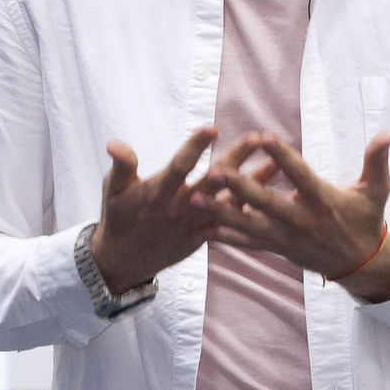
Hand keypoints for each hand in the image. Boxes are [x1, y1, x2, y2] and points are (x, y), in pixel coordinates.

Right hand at [91, 127, 258, 293]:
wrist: (124, 260)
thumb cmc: (119, 217)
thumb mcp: (112, 191)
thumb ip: (122, 166)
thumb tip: (114, 143)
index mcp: (158, 193)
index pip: (179, 166)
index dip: (194, 147)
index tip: (211, 128)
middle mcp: (180, 208)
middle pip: (213, 181)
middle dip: (236, 158)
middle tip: (256, 137)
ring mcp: (195, 223)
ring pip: (230, 202)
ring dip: (254, 183)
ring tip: (277, 163)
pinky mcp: (205, 235)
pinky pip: (232, 221)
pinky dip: (252, 208)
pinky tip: (273, 193)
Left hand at [199, 130, 389, 296]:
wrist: (360, 263)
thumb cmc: (366, 219)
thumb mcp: (377, 190)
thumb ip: (377, 161)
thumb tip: (389, 133)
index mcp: (323, 201)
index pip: (300, 176)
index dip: (282, 157)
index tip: (264, 137)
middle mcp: (301, 221)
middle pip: (266, 203)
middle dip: (240, 188)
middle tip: (215, 170)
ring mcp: (285, 238)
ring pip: (248, 225)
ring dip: (220, 211)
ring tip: (193, 197)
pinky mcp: (276, 248)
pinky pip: (245, 243)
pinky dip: (222, 236)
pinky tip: (197, 227)